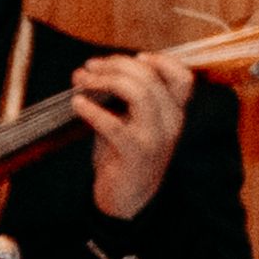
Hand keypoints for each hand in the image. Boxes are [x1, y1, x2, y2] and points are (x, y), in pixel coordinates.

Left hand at [70, 51, 189, 217]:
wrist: (128, 201)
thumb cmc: (124, 157)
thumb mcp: (130, 122)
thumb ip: (118, 98)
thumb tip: (88, 71)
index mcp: (174, 112)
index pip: (182, 77)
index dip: (160, 60)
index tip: (132, 56)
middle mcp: (171, 122)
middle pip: (151, 77)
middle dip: (116, 65)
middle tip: (89, 67)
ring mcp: (155, 137)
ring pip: (139, 93)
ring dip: (105, 80)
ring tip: (82, 81)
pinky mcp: (135, 153)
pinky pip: (113, 124)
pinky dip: (92, 109)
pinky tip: (76, 104)